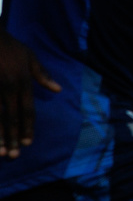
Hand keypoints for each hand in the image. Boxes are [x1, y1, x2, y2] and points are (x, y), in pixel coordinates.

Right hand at [0, 33, 59, 158]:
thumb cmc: (9, 44)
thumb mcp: (29, 56)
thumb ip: (42, 75)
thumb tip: (58, 91)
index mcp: (22, 82)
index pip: (28, 110)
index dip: (28, 127)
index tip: (28, 143)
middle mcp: (8, 87)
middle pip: (12, 117)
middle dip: (14, 137)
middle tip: (15, 155)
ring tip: (1, 152)